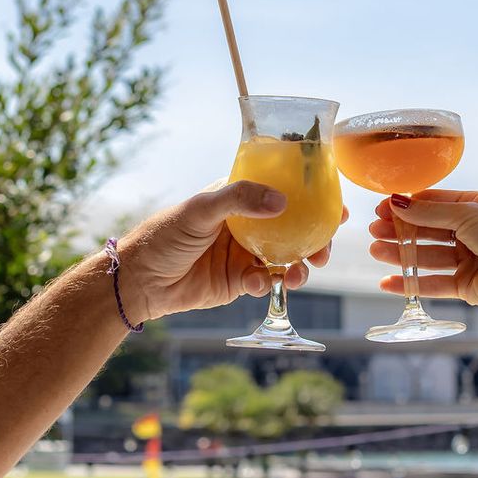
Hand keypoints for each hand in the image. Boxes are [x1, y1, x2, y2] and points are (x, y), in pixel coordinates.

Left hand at [120, 180, 344, 320]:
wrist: (141, 280)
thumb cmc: (165, 235)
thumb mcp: (200, 209)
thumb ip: (240, 199)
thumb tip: (282, 201)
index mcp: (239, 200)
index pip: (283, 193)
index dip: (311, 199)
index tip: (336, 207)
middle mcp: (247, 226)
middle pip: (293, 230)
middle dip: (315, 240)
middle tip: (324, 249)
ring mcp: (245, 255)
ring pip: (285, 259)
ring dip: (299, 266)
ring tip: (300, 273)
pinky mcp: (238, 282)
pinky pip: (265, 283)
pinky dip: (268, 284)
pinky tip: (258, 284)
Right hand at [365, 189, 477, 314]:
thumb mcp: (467, 214)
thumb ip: (429, 212)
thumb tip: (397, 203)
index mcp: (476, 206)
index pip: (435, 203)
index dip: (408, 205)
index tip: (382, 208)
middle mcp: (472, 232)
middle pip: (427, 229)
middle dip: (400, 230)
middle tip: (374, 230)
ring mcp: (468, 259)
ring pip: (427, 255)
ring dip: (401, 254)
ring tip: (376, 251)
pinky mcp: (465, 285)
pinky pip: (433, 283)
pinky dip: (411, 283)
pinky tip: (388, 282)